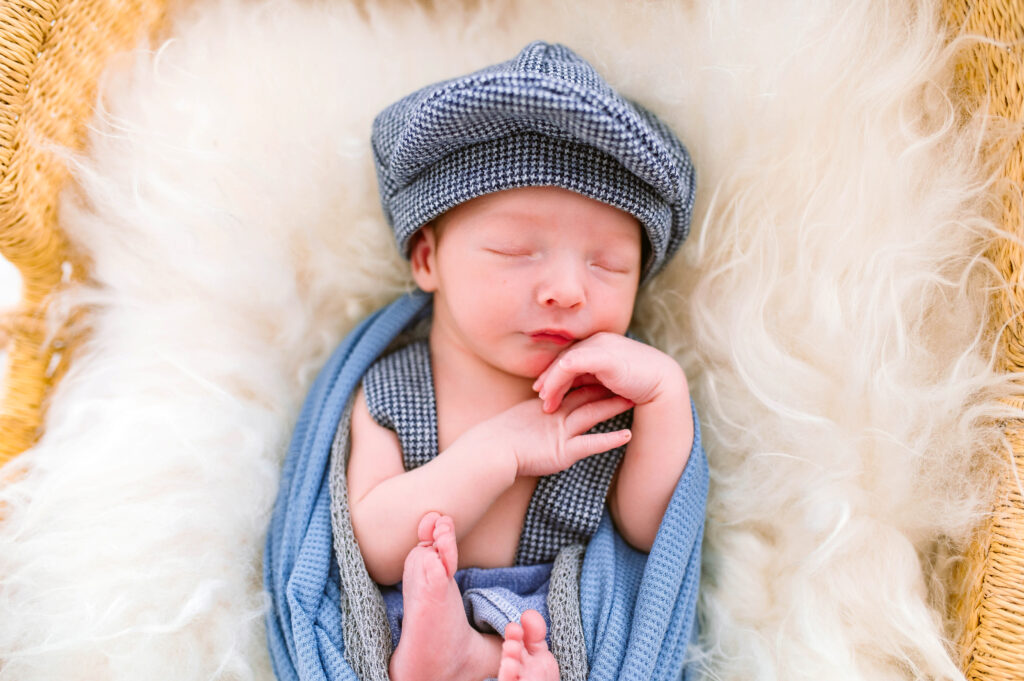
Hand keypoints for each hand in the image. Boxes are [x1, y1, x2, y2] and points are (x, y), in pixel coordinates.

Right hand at [479, 384, 633, 477]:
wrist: (488, 452)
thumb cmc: (499, 441)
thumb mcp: (520, 423)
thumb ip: (535, 418)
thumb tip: (544, 413)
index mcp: (547, 408)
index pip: (573, 390)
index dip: (592, 380)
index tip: (609, 372)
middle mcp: (556, 417)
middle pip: (586, 397)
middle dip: (607, 387)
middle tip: (627, 377)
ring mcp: (560, 433)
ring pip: (591, 414)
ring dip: (612, 406)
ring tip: (634, 399)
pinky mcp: (563, 452)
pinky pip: (590, 444)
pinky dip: (609, 439)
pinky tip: (627, 436)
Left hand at [532, 332, 683, 412]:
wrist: (662, 381)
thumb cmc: (637, 381)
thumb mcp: (608, 378)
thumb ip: (591, 378)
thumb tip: (572, 387)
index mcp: (599, 344)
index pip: (569, 356)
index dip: (553, 373)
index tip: (543, 390)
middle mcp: (597, 341)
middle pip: (563, 357)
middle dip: (548, 378)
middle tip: (539, 396)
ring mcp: (600, 346)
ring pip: (563, 361)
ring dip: (550, 382)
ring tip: (544, 401)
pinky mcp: (602, 356)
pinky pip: (570, 365)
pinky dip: (557, 379)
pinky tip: (550, 393)